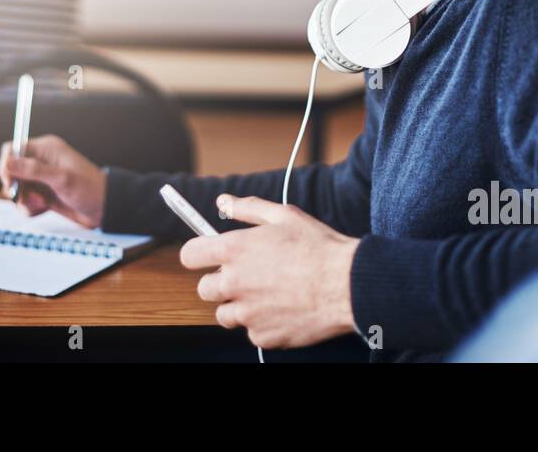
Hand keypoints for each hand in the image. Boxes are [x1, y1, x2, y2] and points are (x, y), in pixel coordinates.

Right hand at [0, 134, 105, 228]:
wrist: (105, 209)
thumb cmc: (89, 189)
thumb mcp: (61, 178)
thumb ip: (33, 170)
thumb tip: (7, 162)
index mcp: (46, 149)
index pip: (13, 148)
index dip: (6, 164)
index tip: (9, 181)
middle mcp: (41, 162)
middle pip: (11, 170)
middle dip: (15, 187)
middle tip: (27, 197)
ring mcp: (41, 179)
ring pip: (17, 188)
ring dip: (24, 200)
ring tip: (41, 204)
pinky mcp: (43, 195)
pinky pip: (25, 201)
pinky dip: (30, 208)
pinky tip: (43, 210)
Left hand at [180, 194, 358, 349]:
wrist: (348, 285)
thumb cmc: (318, 248)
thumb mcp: (284, 216)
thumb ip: (248, 208)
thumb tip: (223, 202)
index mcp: (234, 250)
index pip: (190, 256)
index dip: (198, 255)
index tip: (207, 256)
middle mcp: (234, 283)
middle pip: (204, 289)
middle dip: (220, 283)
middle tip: (247, 276)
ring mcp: (247, 313)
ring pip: (225, 314)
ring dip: (239, 306)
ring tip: (268, 294)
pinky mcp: (263, 336)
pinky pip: (252, 332)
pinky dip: (263, 324)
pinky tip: (283, 309)